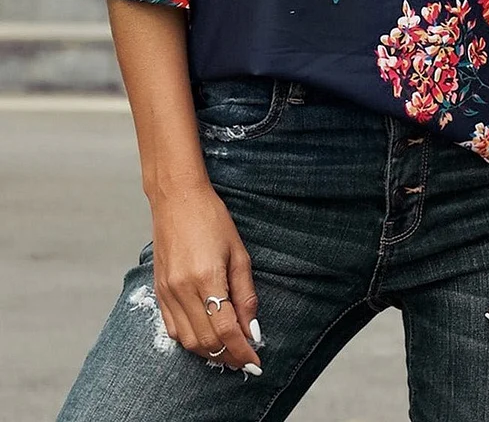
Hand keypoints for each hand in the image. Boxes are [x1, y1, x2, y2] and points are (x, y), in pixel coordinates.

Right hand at [149, 181, 262, 373]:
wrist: (177, 199)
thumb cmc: (212, 219)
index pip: (226, 329)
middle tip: (245, 360)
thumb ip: (245, 293)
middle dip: (228, 356)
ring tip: (229, 352)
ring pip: (188, 340)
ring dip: (210, 352)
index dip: (242, 350)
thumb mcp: (238, 253)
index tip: (255, 362)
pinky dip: (190, 341)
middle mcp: (183, 289)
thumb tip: (252, 328)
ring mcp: (167, 292)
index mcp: (207, 277)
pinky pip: (173, 329)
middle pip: (207, 340)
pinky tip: (205, 338)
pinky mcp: (158, 292)